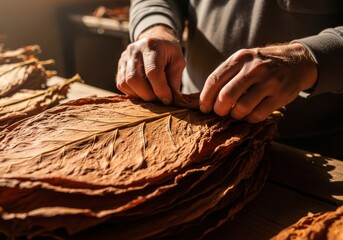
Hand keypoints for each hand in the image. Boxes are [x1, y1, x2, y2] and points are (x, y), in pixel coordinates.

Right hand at [116, 25, 184, 104]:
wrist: (155, 40)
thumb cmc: (168, 52)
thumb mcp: (178, 61)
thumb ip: (175, 79)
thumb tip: (174, 99)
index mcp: (151, 47)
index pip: (152, 72)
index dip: (160, 90)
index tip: (168, 100)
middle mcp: (134, 51)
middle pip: (134, 79)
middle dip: (148, 95)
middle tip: (159, 99)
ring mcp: (124, 58)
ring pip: (125, 83)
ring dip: (140, 95)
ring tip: (152, 95)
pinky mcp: (119, 66)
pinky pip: (121, 85)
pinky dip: (133, 93)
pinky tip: (143, 91)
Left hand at [199, 43, 317, 122]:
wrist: (297, 61)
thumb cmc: (262, 65)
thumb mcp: (244, 61)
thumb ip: (226, 75)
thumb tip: (206, 98)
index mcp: (240, 58)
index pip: (214, 80)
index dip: (205, 98)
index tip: (204, 108)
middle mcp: (253, 68)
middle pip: (226, 96)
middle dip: (219, 109)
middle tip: (221, 112)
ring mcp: (268, 82)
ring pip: (241, 108)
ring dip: (235, 115)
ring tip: (237, 112)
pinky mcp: (280, 95)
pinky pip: (257, 115)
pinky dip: (250, 118)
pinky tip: (250, 114)